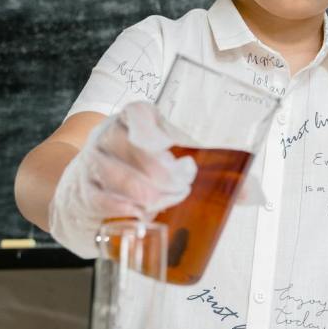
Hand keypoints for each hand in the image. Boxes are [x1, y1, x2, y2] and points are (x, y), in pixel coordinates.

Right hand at [48, 101, 197, 256]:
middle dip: (164, 173)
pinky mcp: (81, 195)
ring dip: (148, 193)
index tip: (176, 153)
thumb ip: (208, 171)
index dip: (156, 131)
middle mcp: (106, 137)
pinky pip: (102, 200)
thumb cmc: (134, 174)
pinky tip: (140, 215)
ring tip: (165, 202)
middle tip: (182, 187)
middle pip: (133, 148)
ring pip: (118, 176)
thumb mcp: (165, 160)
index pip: (138, 113)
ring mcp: (90, 166)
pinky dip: (124, 209)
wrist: (78, 194)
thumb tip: (249, 192)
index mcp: (130, 121)